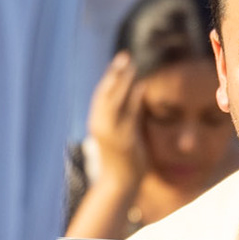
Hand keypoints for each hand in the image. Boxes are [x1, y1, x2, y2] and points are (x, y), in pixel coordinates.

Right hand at [85, 52, 147, 184]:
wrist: (119, 183)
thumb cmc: (123, 158)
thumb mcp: (124, 130)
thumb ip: (129, 111)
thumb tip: (138, 89)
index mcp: (97, 122)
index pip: (101, 94)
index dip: (110, 76)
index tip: (120, 61)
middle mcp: (100, 125)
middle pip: (105, 92)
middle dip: (115, 73)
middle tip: (125, 56)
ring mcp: (111, 132)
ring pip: (115, 100)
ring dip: (123, 81)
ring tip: (132, 65)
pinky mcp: (123, 139)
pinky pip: (129, 114)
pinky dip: (134, 98)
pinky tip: (141, 85)